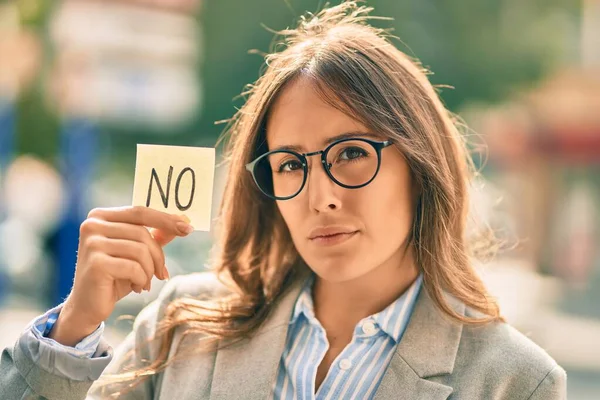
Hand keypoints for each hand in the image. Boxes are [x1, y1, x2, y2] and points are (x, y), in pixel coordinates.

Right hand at [48, 206, 193, 345]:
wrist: (88, 306)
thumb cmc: (114, 276)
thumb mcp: (136, 253)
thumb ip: (155, 235)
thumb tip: (182, 221)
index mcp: (100, 216)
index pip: (140, 212)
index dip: (166, 219)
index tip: (188, 228)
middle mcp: (92, 225)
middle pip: (143, 233)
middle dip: (158, 256)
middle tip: (162, 274)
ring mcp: (92, 243)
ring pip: (140, 250)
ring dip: (150, 270)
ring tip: (144, 282)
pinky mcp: (96, 263)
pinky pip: (134, 267)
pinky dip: (142, 279)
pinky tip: (136, 287)